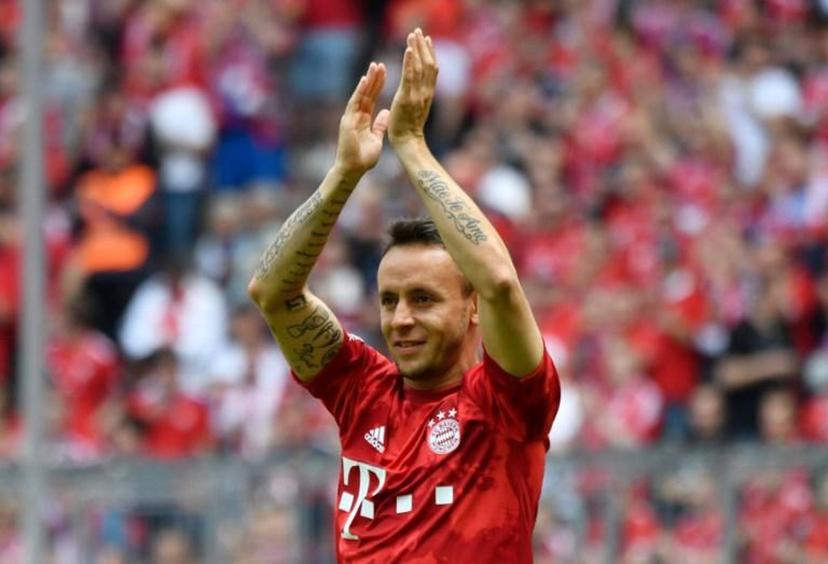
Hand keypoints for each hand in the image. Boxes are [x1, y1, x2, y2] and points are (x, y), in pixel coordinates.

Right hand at [334, 62, 389, 174]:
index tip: (384, 72)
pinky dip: (359, 92)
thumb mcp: (376, 138)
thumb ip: (379, 125)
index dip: (377, 85)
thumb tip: (386, 113)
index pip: (371, 98)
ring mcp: (350, 117)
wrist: (353, 170)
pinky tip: (365, 80)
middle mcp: (356, 115)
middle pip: (366, 93)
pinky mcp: (347, 121)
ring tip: (374, 66)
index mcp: (363, 119)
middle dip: (373, 78)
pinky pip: (354, 104)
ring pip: (360, 95)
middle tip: (380, 64)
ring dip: (367, 80)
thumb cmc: (363, 158)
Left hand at [388, 28, 437, 148]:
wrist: (408, 142)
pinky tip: (408, 50)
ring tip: (412, 35)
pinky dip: (410, 62)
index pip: (432, 70)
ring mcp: (417, 95)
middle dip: (423, 46)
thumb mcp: (417, 109)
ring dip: (416, 49)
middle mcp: (425, 92)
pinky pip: (409, 77)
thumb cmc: (408, 129)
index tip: (427, 39)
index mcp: (427, 94)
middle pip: (428, 64)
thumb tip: (418, 90)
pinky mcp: (406, 98)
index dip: (430, 54)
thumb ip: (419, 97)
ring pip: (420, 67)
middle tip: (418, 31)